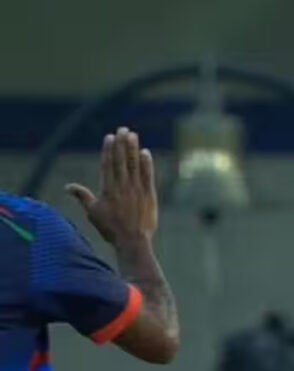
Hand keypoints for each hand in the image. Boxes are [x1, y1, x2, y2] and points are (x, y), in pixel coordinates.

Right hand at [65, 127, 157, 245]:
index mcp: (108, 190)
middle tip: (123, 129)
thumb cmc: (110, 229)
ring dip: (133, 149)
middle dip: (122, 144)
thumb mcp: (93, 213)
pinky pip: (148, 176)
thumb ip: (82, 196)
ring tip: (133, 135)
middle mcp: (122, 187)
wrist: (133, 241)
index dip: (109, 150)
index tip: (109, 137)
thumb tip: (67, 187)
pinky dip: (147, 164)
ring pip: (135, 165)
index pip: (108, 165)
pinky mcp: (149, 195)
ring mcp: (137, 190)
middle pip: (121, 161)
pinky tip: (145, 152)